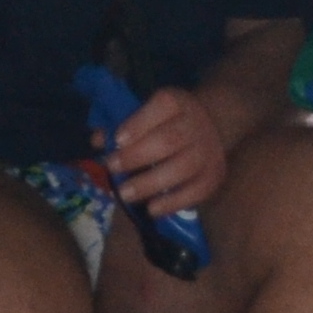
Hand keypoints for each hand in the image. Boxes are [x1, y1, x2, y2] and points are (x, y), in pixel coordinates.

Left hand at [97, 83, 228, 214]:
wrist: (213, 125)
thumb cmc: (168, 121)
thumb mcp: (148, 112)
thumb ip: (122, 124)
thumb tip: (98, 142)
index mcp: (177, 103)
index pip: (163, 106)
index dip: (139, 123)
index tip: (118, 139)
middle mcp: (196, 125)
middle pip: (169, 140)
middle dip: (137, 156)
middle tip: (112, 168)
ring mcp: (208, 152)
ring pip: (182, 168)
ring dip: (150, 183)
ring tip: (125, 195)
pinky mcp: (214, 176)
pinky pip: (196, 192)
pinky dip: (173, 203)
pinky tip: (151, 209)